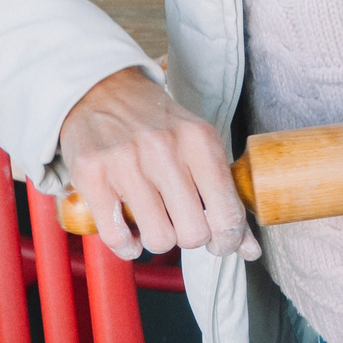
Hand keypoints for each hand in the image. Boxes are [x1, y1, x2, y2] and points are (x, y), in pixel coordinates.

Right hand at [57, 67, 258, 261]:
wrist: (101, 91)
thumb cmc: (156, 125)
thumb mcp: (198, 147)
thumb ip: (225, 197)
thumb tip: (250, 250)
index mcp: (199, 140)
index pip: (226, 213)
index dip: (227, 239)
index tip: (218, 241)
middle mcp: (163, 149)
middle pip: (194, 233)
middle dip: (190, 238)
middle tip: (181, 224)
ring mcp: (125, 162)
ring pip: (159, 239)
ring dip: (158, 240)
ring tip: (154, 223)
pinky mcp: (92, 175)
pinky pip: (117, 237)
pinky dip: (126, 245)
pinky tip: (130, 231)